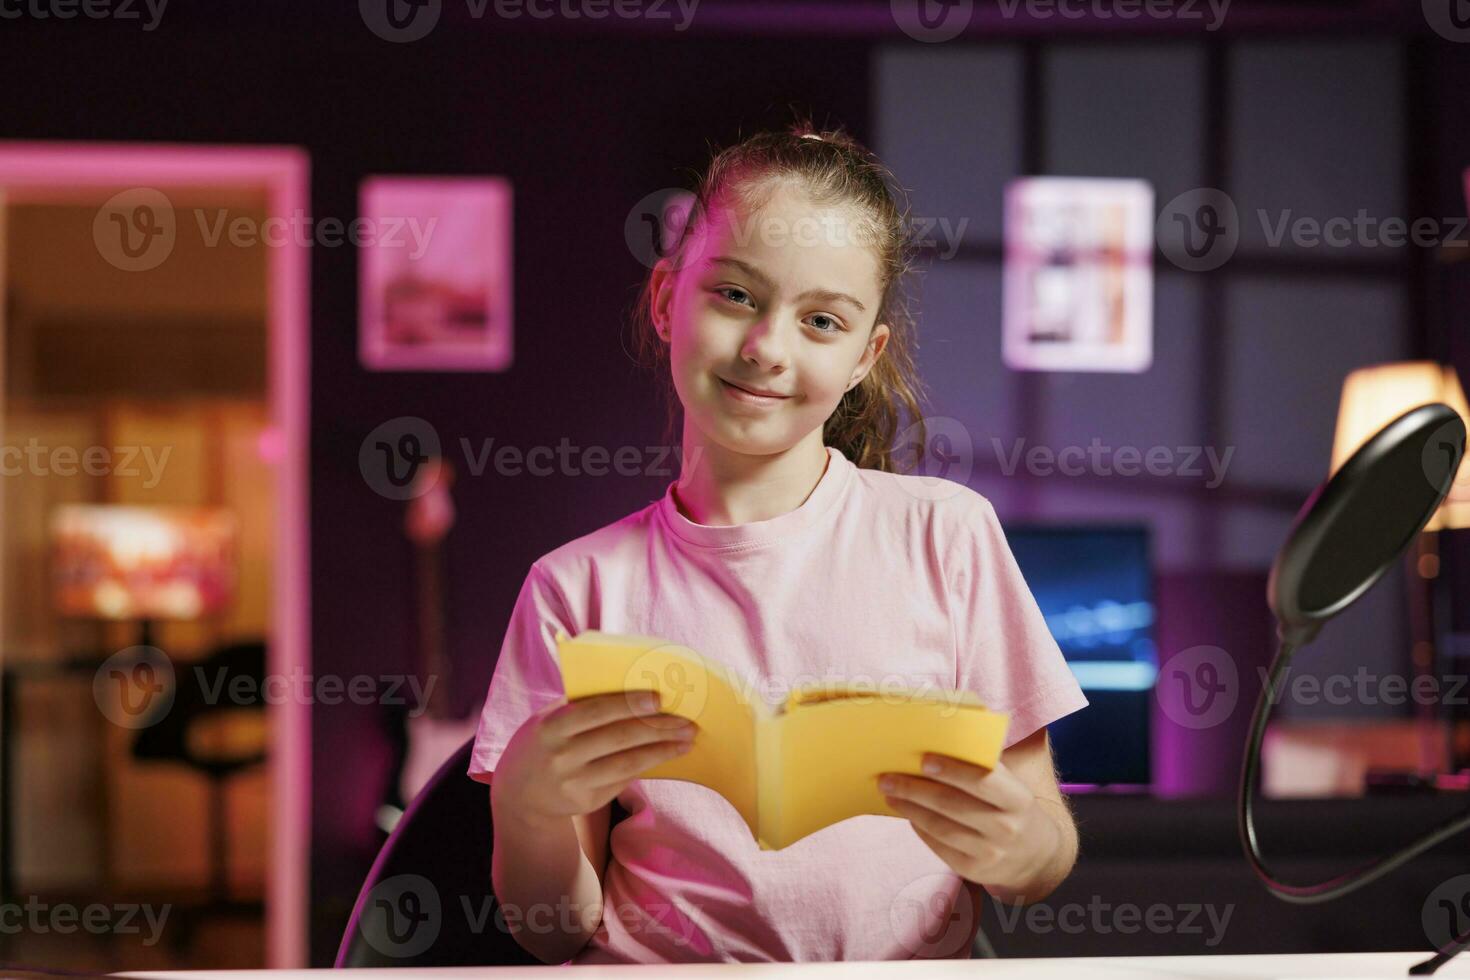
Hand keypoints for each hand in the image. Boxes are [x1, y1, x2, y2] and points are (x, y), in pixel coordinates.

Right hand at [492, 690, 697, 822]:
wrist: (519, 792)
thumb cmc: (544, 740)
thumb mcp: (550, 718)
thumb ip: (582, 703)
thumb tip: (634, 686)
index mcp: (551, 727)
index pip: (595, 712)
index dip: (628, 704)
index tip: (659, 698)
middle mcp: (562, 757)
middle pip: (618, 738)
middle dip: (657, 728)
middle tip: (687, 720)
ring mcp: (574, 783)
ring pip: (627, 764)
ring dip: (661, 751)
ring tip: (687, 740)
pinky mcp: (587, 802)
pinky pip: (623, 779)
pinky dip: (648, 764)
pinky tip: (667, 753)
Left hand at [877, 754, 1059, 895]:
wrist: (1035, 856)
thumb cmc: (1011, 807)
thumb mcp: (1011, 786)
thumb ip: (984, 765)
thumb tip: (940, 738)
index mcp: (1018, 799)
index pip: (982, 781)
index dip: (953, 770)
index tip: (923, 759)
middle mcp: (1006, 828)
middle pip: (953, 805)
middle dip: (915, 789)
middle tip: (887, 777)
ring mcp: (991, 854)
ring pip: (941, 828)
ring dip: (910, 808)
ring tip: (889, 793)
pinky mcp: (974, 872)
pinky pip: (940, 846)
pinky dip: (920, 828)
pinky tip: (907, 813)